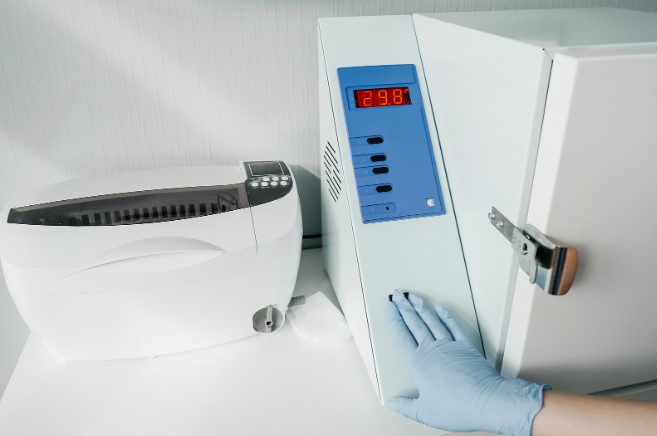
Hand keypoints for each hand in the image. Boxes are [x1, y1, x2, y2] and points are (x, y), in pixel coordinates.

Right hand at [386, 290, 548, 435]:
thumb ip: (406, 407)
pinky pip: (453, 326)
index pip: (401, 336)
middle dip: (404, 307)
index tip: (389, 306)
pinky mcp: (466, 346)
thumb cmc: (456, 408)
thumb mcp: (425, 413)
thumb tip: (391, 403)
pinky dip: (446, 315)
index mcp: (418, 363)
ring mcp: (449, 345)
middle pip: (414, 324)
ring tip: (413, 296)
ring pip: (431, 321)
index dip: (394, 319)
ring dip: (421, 307)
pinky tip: (440, 306)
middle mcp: (431, 350)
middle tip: (397, 293)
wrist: (487, 401)